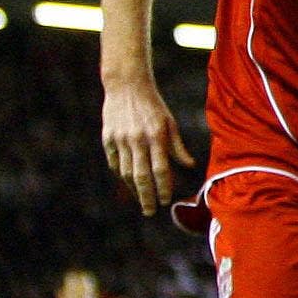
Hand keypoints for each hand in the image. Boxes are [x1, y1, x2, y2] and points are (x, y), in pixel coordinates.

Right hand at [101, 74, 191, 216]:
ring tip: (142, 200)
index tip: (166, 201)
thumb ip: (177, 146)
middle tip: (150, 211)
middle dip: (146, 197)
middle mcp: (137, 139)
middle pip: (141, 176)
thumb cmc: (153, 106)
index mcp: (156, 135)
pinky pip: (115, 163)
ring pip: (126, 172)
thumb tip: (189, 166)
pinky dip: (122, 176)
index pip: (161, 169)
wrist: (126, 86)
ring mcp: (120, 139)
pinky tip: (129, 183)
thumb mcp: (169, 123)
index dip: (163, 187)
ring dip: (134, 189)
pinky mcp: (107, 138)